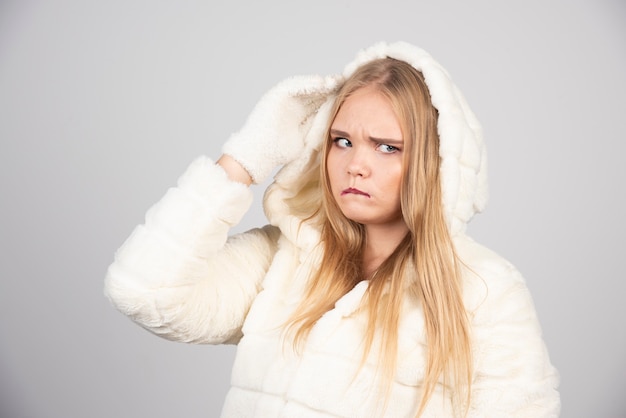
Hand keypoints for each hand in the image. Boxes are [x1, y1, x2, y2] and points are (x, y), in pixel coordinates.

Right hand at [222, 74, 338, 182]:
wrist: (257, 155)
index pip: (322, 103)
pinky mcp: (276, 95)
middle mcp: (294, 104)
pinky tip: (321, 83)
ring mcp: (285, 99)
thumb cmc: (278, 152)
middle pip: (317, 93)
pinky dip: (308, 84)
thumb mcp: (305, 140)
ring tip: (336, 81)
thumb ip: (318, 129)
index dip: (336, 98)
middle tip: (349, 82)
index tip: (352, 96)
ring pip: (308, 88)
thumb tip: (338, 125)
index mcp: (301, 114)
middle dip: (332, 88)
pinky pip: (294, 86)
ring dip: (322, 83)